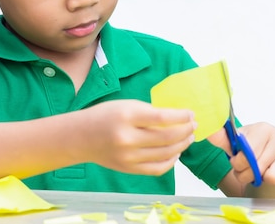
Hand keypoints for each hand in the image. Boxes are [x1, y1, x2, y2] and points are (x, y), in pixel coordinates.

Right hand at [79, 100, 195, 175]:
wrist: (80, 137)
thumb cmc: (105, 116)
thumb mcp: (126, 105)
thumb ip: (150, 112)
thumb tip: (178, 118)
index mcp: (127, 116)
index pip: (162, 117)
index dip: (181, 116)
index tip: (191, 113)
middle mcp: (127, 138)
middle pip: (167, 137)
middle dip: (186, 130)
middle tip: (194, 125)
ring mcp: (128, 156)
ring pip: (165, 153)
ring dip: (182, 145)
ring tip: (188, 137)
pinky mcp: (129, 169)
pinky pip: (157, 168)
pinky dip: (171, 160)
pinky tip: (176, 152)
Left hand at [208, 122, 274, 187]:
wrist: (269, 159)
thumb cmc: (252, 150)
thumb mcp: (236, 144)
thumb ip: (222, 139)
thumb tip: (209, 131)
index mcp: (263, 128)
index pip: (247, 152)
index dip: (239, 163)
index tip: (238, 162)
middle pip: (259, 167)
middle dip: (249, 174)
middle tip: (249, 170)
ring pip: (274, 177)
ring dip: (264, 179)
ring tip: (261, 173)